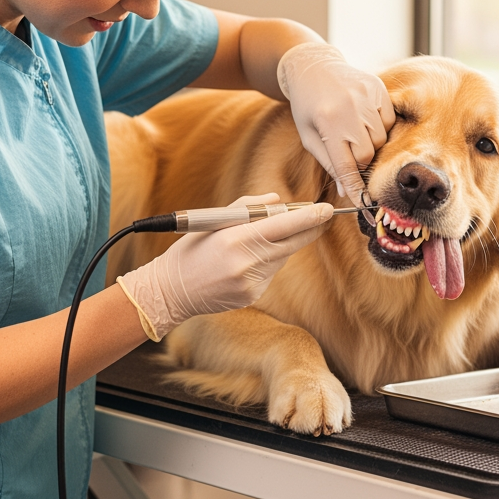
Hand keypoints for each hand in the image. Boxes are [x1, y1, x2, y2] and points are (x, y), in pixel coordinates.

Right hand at [117, 194, 331, 340]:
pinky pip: (270, 273)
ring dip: (280, 245)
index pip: (283, 226)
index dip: (309, 218)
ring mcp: (251, 283)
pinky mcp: (252, 296)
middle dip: (308, 230)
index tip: (326, 210)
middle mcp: (246, 263)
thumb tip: (278, 201)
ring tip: (256, 240)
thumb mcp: (212, 221)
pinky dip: (266, 263)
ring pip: (281, 258)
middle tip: (322, 217)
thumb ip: (247, 208)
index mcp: (235, 240)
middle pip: (291, 244)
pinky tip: (244, 262)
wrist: (171, 291)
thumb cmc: (190, 251)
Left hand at [277, 42, 394, 202]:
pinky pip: (390, 120)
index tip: (362, 203)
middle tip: (350, 153)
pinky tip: (364, 118)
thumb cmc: (307, 106)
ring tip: (354, 131)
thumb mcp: (309, 136)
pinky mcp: (379, 87)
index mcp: (327, 122)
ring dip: (371, 143)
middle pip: (367, 154)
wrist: (312, 67)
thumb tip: (346, 190)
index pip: (346, 165)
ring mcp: (367, 96)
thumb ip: (329, 162)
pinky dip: (380, 125)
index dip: (355, 187)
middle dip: (360, 161)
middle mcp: (350, 108)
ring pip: (381, 139)